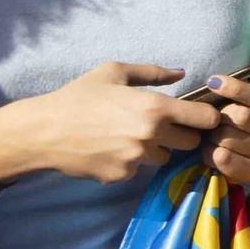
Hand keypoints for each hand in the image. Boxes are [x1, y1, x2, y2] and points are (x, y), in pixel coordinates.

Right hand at [0, 62, 224, 185]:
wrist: (43, 130)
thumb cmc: (79, 96)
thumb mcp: (114, 72)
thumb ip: (153, 72)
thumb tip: (182, 72)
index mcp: (156, 107)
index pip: (207, 119)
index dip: (206, 117)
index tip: (197, 116)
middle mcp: (152, 135)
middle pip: (191, 143)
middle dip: (182, 135)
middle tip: (162, 126)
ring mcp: (138, 159)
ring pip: (165, 157)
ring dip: (157, 149)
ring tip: (130, 135)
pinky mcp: (123, 176)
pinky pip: (139, 170)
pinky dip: (131, 162)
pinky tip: (111, 149)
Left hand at [202, 58, 249, 183]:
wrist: (232, 145)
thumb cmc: (238, 109)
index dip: (236, 88)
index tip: (213, 82)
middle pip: (244, 117)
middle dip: (221, 114)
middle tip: (210, 115)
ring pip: (231, 138)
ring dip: (213, 134)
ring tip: (210, 132)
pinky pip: (226, 159)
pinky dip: (211, 152)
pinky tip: (211, 148)